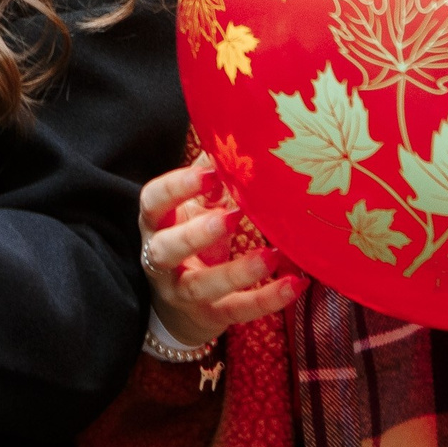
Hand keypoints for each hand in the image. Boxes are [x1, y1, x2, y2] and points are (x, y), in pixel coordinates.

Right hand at [138, 154, 300, 347]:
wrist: (180, 306)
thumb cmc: (192, 239)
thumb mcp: (194, 207)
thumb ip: (209, 174)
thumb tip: (233, 129)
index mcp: (157, 222)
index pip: (152, 202)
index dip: (176, 188)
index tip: (210, 175)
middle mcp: (161, 259)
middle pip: (167, 248)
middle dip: (196, 234)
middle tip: (232, 216)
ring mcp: (183, 292)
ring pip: (201, 286)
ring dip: (236, 272)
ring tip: (271, 255)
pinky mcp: (209, 317)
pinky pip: (236, 311)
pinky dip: (266, 299)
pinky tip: (295, 284)